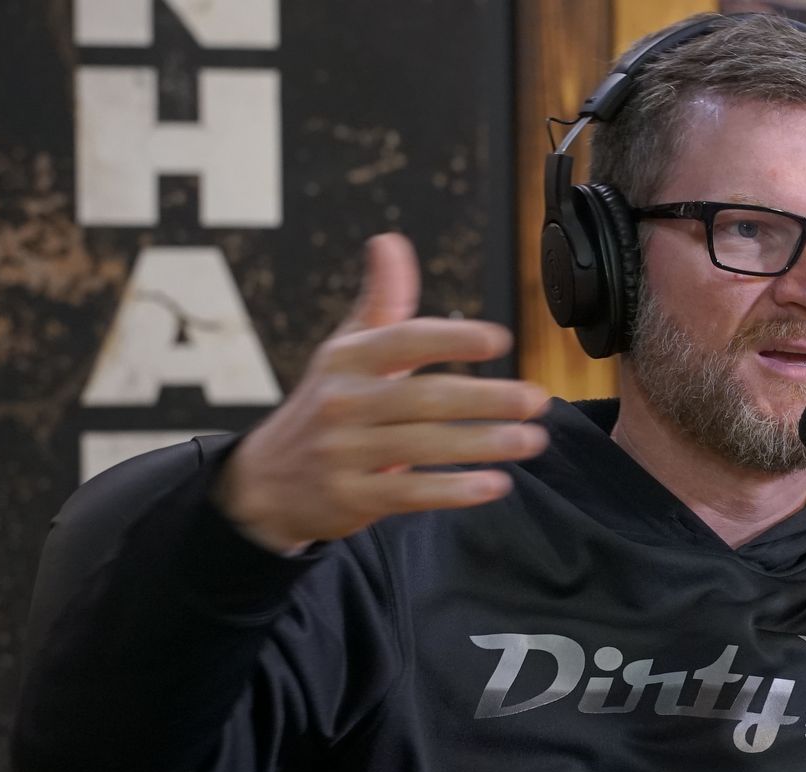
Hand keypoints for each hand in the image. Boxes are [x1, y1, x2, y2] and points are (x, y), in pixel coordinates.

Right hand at [216, 233, 550, 552]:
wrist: (268, 482)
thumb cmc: (326, 407)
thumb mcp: (346, 352)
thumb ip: (381, 303)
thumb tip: (390, 241)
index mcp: (347, 359)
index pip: (404, 340)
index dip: (453, 339)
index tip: (500, 339)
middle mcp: (342, 402)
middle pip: (424, 397)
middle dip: (487, 398)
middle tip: (537, 399)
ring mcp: (344, 452)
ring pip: (424, 445)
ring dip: (484, 443)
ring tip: (532, 440)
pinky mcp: (351, 497)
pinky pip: (411, 492)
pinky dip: (455, 490)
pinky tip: (494, 485)